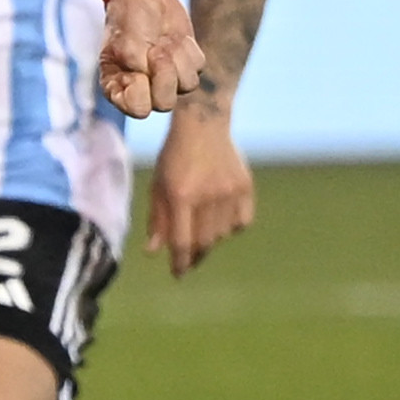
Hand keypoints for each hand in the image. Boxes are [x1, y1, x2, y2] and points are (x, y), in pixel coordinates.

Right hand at [94, 0, 207, 118]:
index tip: (136, 68)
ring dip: (177, 59)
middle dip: (165, 75)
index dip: (142, 91)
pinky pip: (198, 69)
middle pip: (166, 103)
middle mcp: (143, 88)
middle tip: (156, 51)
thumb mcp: (125, 43)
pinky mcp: (186, 66)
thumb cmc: (128, 20)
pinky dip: (188, 51)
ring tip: (164, 41)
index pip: (138, 110)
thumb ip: (137, 67)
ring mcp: (167, 79)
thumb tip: (155, 79)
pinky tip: (175, 39)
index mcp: (118, 88)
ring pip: (186, 86)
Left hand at [145, 115, 256, 277]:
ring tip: (200, 234)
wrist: (203, 125)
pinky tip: (220, 222)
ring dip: (210, 240)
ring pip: (222, 234)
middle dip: (195, 256)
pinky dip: (231, 228)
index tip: (178, 274)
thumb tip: (154, 252)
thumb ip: (156, 219)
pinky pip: (241, 222)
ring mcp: (230, 191)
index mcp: (181, 196)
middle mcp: (207, 196)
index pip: (182, 241)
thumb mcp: (157, 185)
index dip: (180, 262)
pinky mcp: (245, 187)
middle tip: (189, 261)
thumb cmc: (173, 157)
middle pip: (204, 241)